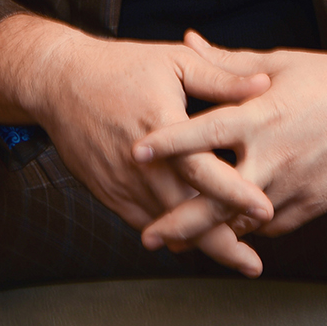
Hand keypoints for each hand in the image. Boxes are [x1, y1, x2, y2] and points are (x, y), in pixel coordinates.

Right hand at [0, 15, 275, 274]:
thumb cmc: (122, 67)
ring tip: (235, 259)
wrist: (60, 83)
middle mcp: (142, 164)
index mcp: (163, 127)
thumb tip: (264, 84)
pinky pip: (145, 222)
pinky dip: (171, 234)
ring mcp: (123, 183)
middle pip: (186, 214)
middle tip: (253, 264)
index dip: (235, 194)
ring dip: (199, 244)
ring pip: (166, 226)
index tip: (267, 211)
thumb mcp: (176, 62)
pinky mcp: (110, 193)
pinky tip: (195, 242)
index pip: (203, 171)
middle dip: (222, 242)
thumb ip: (221, 78)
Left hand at [131, 31, 326, 250]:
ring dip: (210, 236)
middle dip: (181, 222)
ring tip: (176, 244)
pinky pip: (272, 225)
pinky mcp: (313, 205)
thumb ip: (227, 63)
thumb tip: (187, 40)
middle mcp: (275, 155)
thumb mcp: (279, 63)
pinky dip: (246, 230)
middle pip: (219, 198)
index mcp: (262, 115)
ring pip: (243, 221)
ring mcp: (294, 185)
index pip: (207, 132)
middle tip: (147, 236)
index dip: (170, 142)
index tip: (136, 152)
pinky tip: (225, 234)